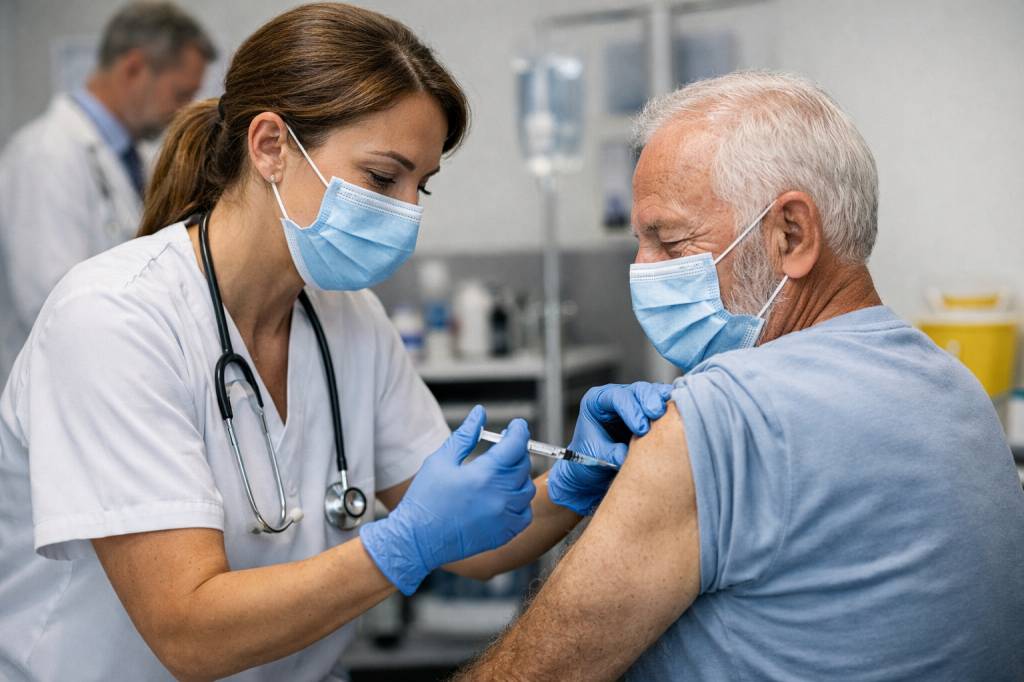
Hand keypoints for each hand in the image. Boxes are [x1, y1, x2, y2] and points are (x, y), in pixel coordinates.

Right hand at [360, 406, 535, 594]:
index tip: (516, 426)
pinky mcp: (504, 534)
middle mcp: (500, 496)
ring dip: (518, 476)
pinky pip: (525, 514)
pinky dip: (520, 502)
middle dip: (516, 451)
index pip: (516, 445)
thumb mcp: (441, 460)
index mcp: (484, 474)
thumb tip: (480, 413)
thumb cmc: (425, 499)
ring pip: (527, 489)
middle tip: (504, 447)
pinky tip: (504, 497)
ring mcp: (504, 518)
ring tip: (500, 473)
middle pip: (523, 465)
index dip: (519, 430)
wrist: (417, 540)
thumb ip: (466, 435)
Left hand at [547, 382, 672, 515]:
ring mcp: (635, 402)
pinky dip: (672, 409)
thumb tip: (627, 455)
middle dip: (650, 400)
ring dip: (664, 403)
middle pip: (637, 390)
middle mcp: (617, 396)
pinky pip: (663, 404)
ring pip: (653, 393)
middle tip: (658, 415)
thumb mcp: (594, 457)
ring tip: (672, 414)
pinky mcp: (650, 411)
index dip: (630, 409)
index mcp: (597, 401)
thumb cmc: (588, 460)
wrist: (595, 470)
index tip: (640, 428)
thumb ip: (610, 454)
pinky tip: (680, 416)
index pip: (616, 397)